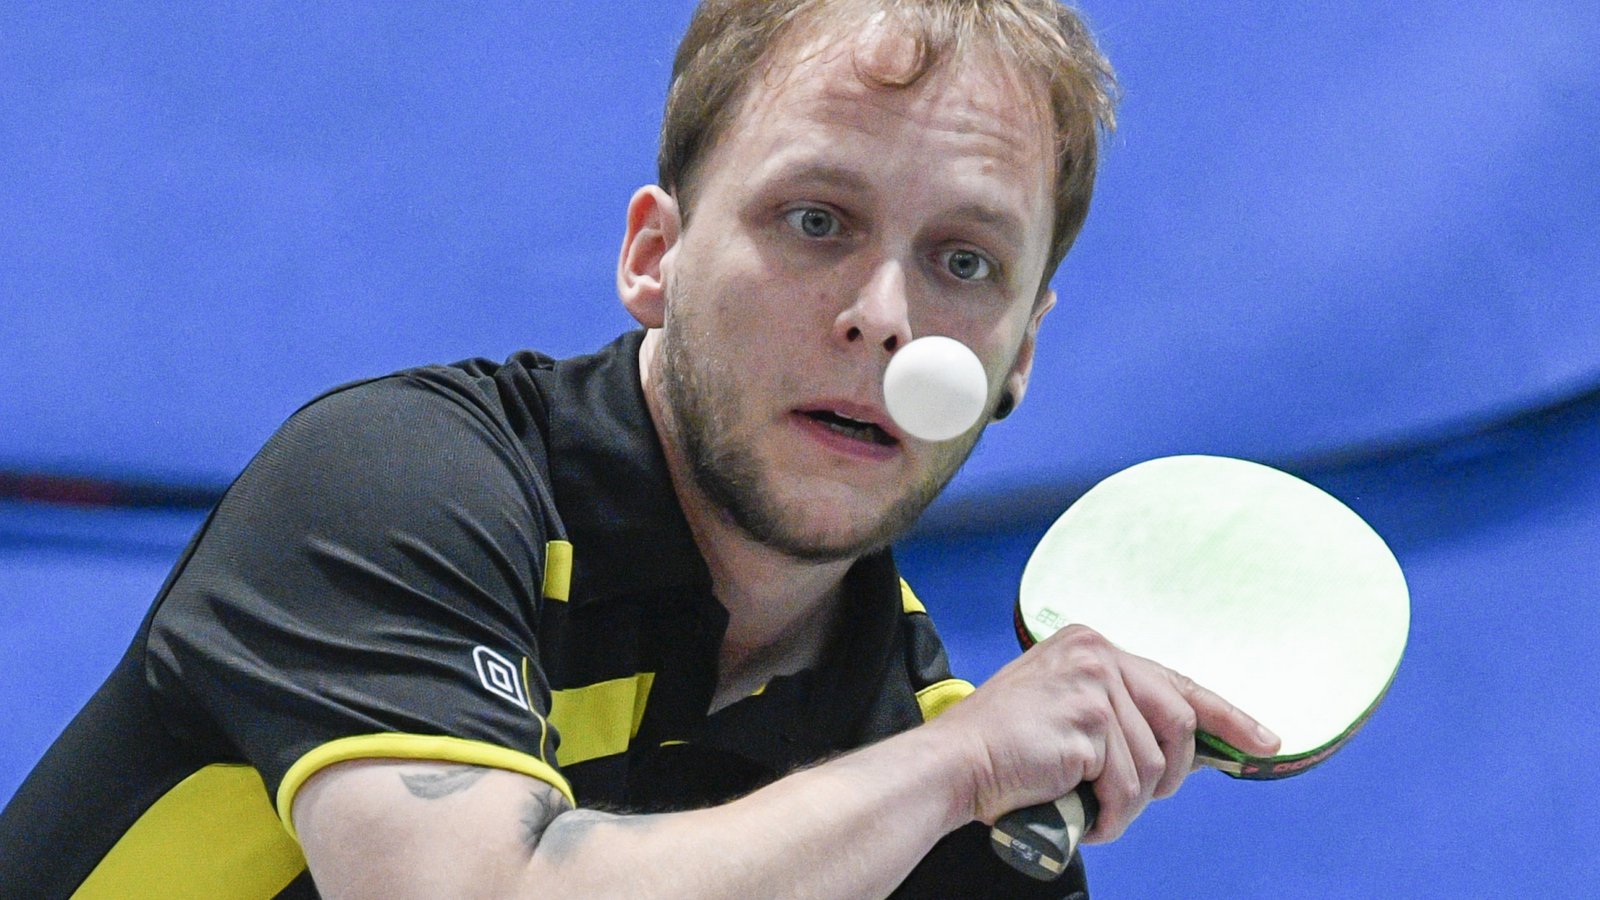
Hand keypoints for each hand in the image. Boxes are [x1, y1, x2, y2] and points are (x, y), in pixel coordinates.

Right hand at [927, 624, 1280, 841]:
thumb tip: (1186, 749)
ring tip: (1096, 807)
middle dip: (1171, 772)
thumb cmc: (1005, 747)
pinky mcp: (1088, 721)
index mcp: (1092, 644)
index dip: (1226, 714)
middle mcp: (1096, 654)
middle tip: (1144, 798)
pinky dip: (1114, 813)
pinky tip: (1088, 815)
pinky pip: (1127, 783)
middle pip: (1175, 720)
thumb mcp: (1067, 710)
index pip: (1174, 680)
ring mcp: (1092, 684)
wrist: (954, 763)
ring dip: (1131, 800)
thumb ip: (1118, 712)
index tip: (1263, 740)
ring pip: (1152, 761)